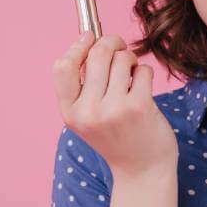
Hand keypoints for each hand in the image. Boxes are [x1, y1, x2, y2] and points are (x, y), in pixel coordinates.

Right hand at [52, 31, 178, 178]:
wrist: (142, 170)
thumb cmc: (118, 137)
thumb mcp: (89, 117)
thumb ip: (85, 85)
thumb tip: (91, 38)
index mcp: (70, 113)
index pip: (63, 67)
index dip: (77, 47)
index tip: (90, 36)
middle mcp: (88, 112)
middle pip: (97, 55)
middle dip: (111, 43)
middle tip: (120, 47)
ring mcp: (113, 109)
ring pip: (121, 59)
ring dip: (130, 59)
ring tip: (132, 74)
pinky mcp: (138, 107)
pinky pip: (142, 70)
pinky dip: (144, 73)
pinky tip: (143, 87)